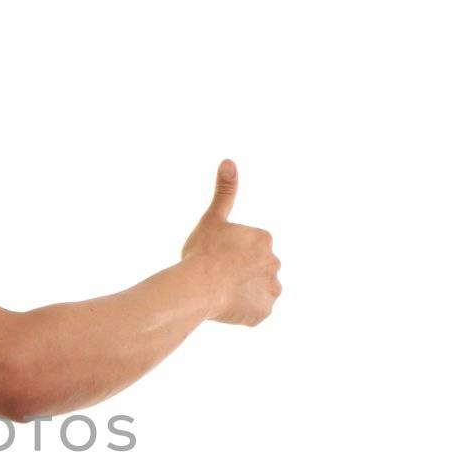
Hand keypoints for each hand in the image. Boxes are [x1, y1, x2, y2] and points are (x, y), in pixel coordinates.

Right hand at [181, 161, 281, 324]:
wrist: (198, 287)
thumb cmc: (203, 252)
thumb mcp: (212, 219)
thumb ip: (225, 192)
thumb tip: (229, 161)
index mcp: (264, 239)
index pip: (248, 249)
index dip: (228, 255)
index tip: (215, 258)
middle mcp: (274, 262)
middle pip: (254, 270)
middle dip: (238, 274)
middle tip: (215, 277)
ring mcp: (271, 288)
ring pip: (256, 290)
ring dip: (243, 292)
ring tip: (220, 293)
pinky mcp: (264, 311)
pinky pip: (255, 312)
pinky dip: (243, 312)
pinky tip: (225, 306)